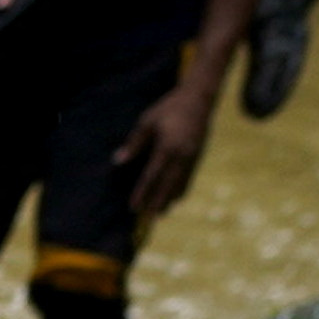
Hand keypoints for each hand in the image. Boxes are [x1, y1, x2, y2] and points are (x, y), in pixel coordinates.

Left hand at [118, 78, 217, 224]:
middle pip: (168, 185)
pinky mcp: (198, 156)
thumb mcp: (147, 121)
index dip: (142, 193)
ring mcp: (193, 156)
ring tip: (160, 215)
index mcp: (168, 147)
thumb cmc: (169, 108)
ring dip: (170, 199)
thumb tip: (117, 161)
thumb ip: (134, 143)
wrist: (200, 98)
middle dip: (157, 203)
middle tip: (148, 220)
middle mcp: (182, 155)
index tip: (133, 207)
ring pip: (181, 184)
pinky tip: (175, 198)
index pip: (152, 176)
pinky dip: (181, 190)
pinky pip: (189, 178)